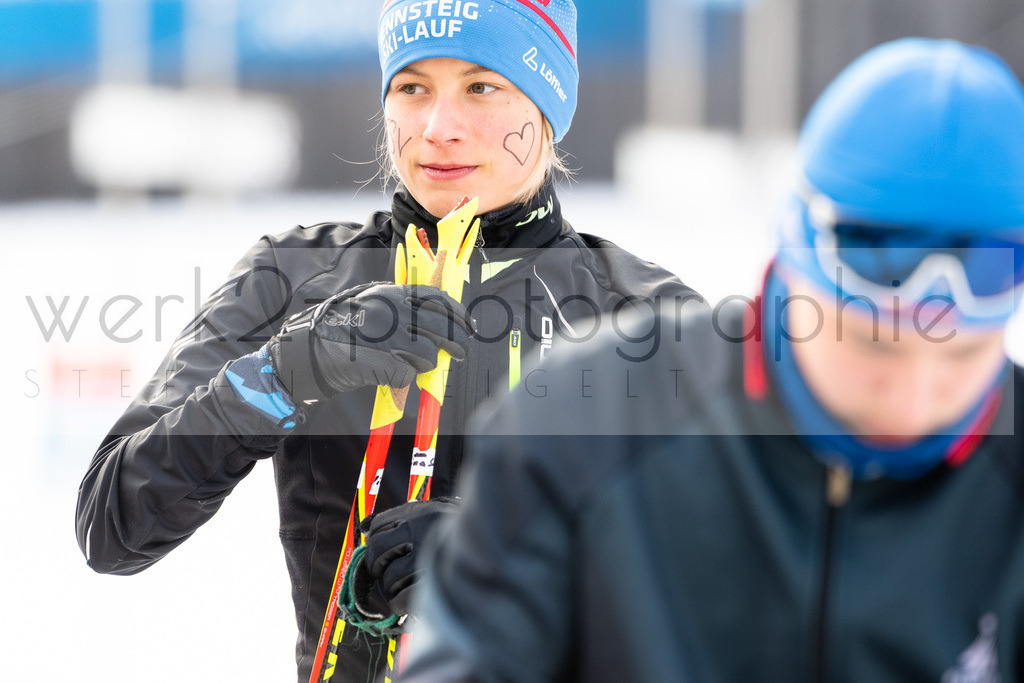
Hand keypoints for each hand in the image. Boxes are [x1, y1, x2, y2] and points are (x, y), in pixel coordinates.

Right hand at [266, 283, 472, 402]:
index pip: (436, 299)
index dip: (458, 313)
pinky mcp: (377, 364)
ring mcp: (384, 338)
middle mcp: (389, 312)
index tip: (469, 325)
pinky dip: (405, 380)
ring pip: (428, 355)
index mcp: (389, 294)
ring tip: (414, 366)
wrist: (306, 351)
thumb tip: (439, 318)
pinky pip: (408, 376)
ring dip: (426, 364)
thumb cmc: (341, 328)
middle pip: (441, 329)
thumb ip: (401, 305)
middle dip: (457, 343)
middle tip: (461, 352)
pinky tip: (394, 375)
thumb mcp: (371, 302)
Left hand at [351, 497, 460, 618]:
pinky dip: (399, 603)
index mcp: (420, 513)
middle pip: (377, 550)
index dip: (375, 539)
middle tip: (384, 571)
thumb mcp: (436, 510)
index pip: (379, 525)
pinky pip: (402, 597)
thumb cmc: (464, 528)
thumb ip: (403, 514)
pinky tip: (404, 602)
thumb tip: (365, 525)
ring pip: (389, 577)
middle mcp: (420, 532)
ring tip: (401, 587)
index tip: (381, 550)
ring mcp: (426, 557)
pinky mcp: (433, 582)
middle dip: (376, 564)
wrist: (496, 538)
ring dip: (390, 586)